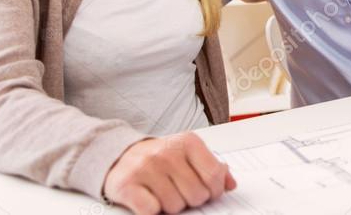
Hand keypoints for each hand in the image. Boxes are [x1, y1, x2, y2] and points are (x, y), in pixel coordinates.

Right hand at [103, 133, 235, 214]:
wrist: (121, 155)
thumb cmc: (160, 158)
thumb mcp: (189, 154)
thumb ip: (212, 167)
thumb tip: (230, 184)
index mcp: (188, 142)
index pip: (214, 174)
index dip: (215, 191)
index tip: (209, 193)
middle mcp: (167, 152)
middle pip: (196, 194)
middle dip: (191, 200)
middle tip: (180, 192)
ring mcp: (146, 168)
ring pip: (175, 206)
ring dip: (170, 206)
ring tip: (163, 193)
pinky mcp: (127, 185)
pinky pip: (151, 211)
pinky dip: (151, 211)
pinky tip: (149, 199)